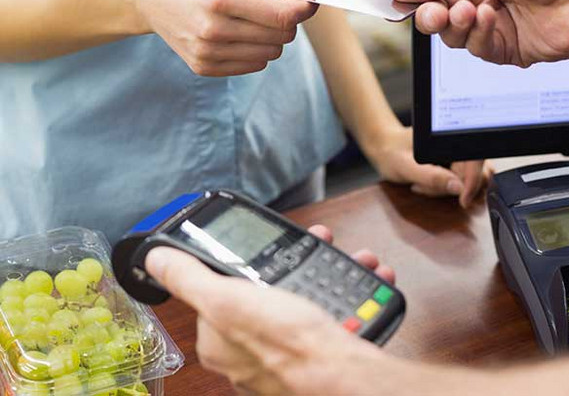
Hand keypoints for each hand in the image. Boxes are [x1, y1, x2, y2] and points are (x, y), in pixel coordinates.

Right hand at [131, 0, 318, 75]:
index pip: (284, 17)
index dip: (303, 7)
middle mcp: (214, 30)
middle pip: (282, 37)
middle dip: (287, 18)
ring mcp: (207, 52)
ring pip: (271, 54)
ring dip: (272, 34)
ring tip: (251, 12)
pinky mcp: (203, 67)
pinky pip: (254, 65)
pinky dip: (256, 48)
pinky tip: (238, 27)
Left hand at [144, 225, 394, 395]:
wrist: (344, 375)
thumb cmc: (287, 344)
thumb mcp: (227, 299)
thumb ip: (189, 278)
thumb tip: (155, 260)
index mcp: (217, 342)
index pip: (218, 292)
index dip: (242, 265)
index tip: (263, 248)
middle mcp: (247, 354)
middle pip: (265, 293)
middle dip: (292, 265)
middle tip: (313, 246)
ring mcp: (283, 355)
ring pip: (302, 301)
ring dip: (325, 273)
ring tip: (344, 258)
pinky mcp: (316, 354)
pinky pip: (330, 316)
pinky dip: (346, 295)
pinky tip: (362, 280)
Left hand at [364, 126, 490, 207]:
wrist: (384, 148)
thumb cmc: (391, 151)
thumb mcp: (406, 166)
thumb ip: (432, 177)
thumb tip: (458, 188)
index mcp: (451, 137)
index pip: (476, 160)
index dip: (474, 181)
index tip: (463, 200)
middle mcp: (457, 145)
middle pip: (475, 174)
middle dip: (454, 187)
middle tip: (426, 186)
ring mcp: (456, 157)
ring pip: (466, 182)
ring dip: (445, 190)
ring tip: (421, 183)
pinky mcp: (452, 166)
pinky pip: (457, 185)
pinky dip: (441, 190)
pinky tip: (424, 183)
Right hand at [393, 0, 568, 66]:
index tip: (400, 1)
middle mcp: (487, 1)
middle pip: (441, 17)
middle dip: (433, 15)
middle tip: (434, 12)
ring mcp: (498, 27)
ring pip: (456, 37)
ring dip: (458, 24)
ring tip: (473, 10)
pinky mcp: (510, 51)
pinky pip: (479, 49)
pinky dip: (479, 35)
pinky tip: (492, 19)